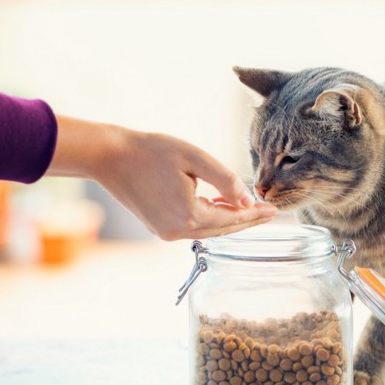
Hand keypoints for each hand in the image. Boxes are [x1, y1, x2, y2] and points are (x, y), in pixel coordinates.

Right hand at [47, 115, 276, 239]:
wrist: (109, 157)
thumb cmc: (151, 151)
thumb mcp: (194, 158)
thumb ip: (225, 180)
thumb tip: (248, 200)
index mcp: (189, 215)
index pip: (233, 219)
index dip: (255, 215)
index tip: (275, 210)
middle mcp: (178, 231)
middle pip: (223, 230)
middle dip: (247, 220)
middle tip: (269, 212)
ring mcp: (166, 233)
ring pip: (209, 230)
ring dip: (229, 219)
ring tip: (249, 208)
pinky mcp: (159, 229)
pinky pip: (194, 227)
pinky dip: (211, 218)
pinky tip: (221, 205)